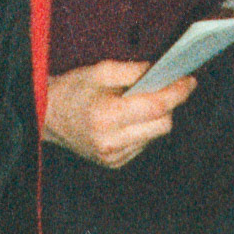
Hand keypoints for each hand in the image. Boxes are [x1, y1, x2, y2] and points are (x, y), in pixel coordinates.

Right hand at [43, 60, 196, 168]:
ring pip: (154, 135)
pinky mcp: (114, 163)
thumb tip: (161, 71)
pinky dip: (142, 129)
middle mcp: (111, 141)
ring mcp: (112, 156)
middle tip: (165, 88)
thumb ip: (133, 70)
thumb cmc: (71, 90)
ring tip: (139, 103)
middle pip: (163, 124)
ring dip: (154, 118)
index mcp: (107, 115)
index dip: (177, 92)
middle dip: (168, 105)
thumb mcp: (100, 71)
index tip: (189, 80)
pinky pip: (142, 144)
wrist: (44, 116)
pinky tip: (128, 119)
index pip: (156, 106)